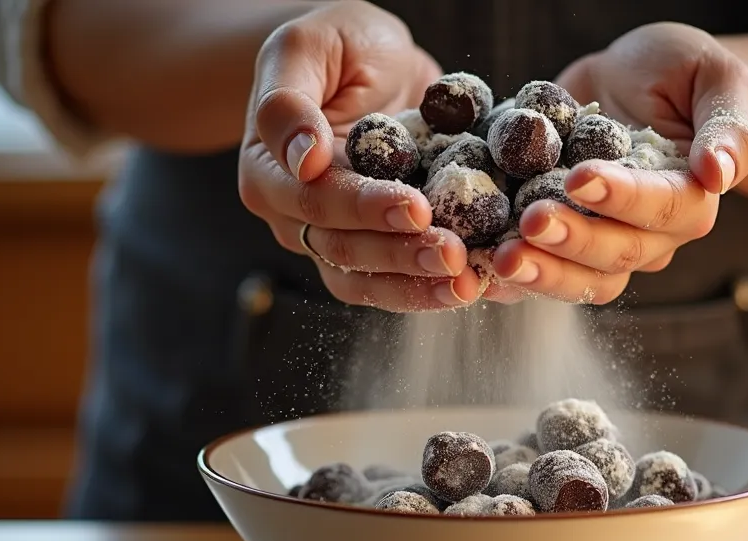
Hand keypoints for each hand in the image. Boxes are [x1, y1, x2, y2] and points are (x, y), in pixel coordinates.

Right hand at [239, 1, 481, 311]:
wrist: (372, 60)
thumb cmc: (336, 44)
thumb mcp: (307, 47)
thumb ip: (289, 101)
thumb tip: (303, 159)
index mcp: (269, 171)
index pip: (315, 200)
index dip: (366, 208)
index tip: (417, 207)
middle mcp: (295, 215)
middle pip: (343, 250)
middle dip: (402, 255)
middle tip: (455, 254)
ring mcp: (336, 236)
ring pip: (368, 280)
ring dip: (420, 286)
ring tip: (470, 283)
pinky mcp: (378, 245)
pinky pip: (399, 282)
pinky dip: (436, 287)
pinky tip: (478, 284)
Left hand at [485, 23, 747, 304]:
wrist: (630, 77)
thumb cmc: (680, 70)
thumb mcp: (714, 76)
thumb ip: (727, 125)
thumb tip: (720, 174)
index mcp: (691, 197)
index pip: (663, 210)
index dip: (622, 199)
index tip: (579, 177)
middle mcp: (651, 234)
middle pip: (617, 256)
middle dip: (571, 242)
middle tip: (529, 222)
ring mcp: (604, 243)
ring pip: (579, 279)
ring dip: (539, 273)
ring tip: (498, 256)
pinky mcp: (562, 242)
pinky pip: (538, 272)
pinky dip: (507, 279)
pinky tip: (476, 266)